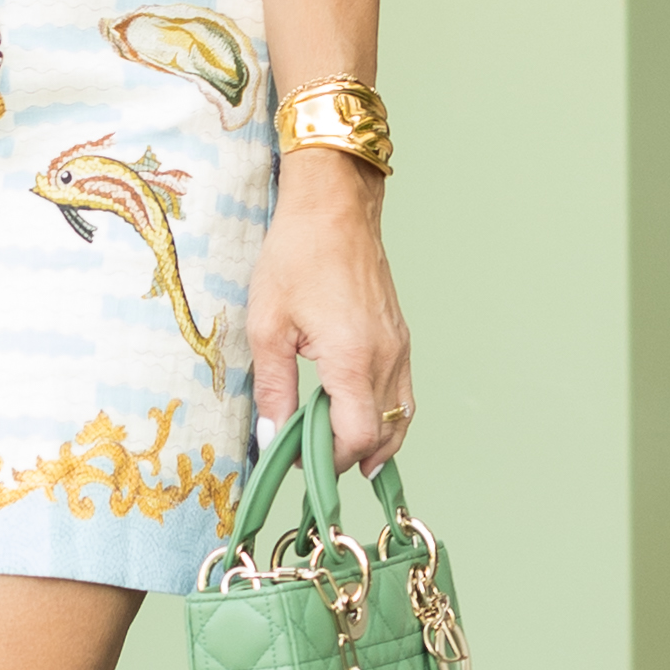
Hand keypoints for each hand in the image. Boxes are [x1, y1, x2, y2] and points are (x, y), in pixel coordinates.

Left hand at [246, 154, 415, 475]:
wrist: (333, 208)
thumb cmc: (296, 257)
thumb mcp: (267, 326)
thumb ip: (273, 389)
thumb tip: (272, 439)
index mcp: (353, 359)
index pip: (357, 438)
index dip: (329, 461)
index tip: (299, 461)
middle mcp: (387, 357)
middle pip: (384, 435)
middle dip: (349, 456)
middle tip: (312, 459)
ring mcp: (400, 347)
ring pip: (401, 417)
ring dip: (374, 441)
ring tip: (342, 455)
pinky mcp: (400, 337)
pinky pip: (403, 392)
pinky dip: (386, 415)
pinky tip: (359, 417)